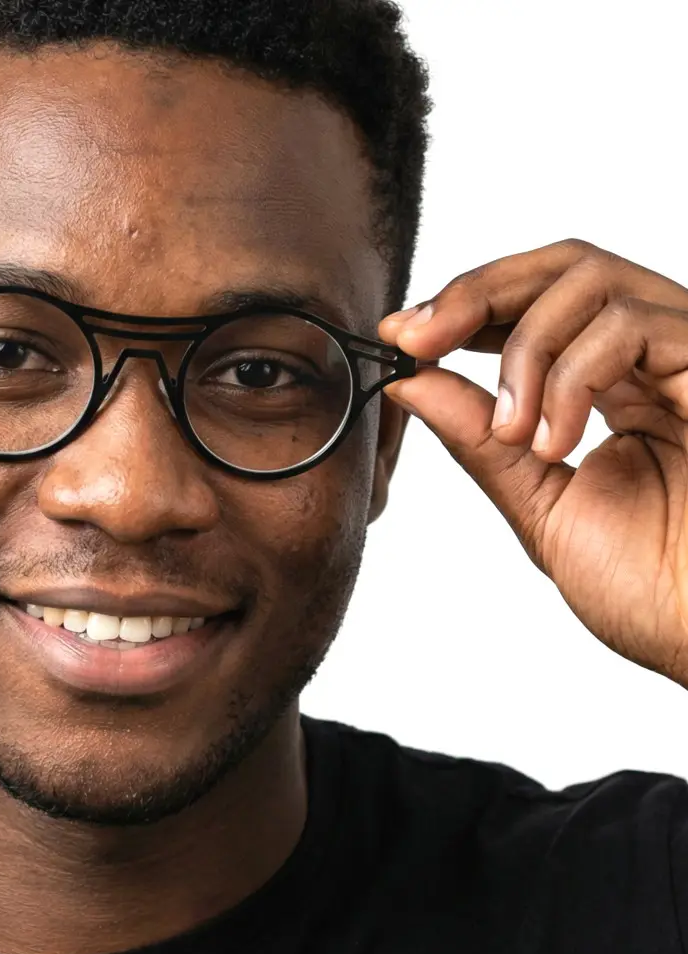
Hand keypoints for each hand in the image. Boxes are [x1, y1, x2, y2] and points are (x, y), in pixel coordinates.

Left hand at [377, 239, 687, 687]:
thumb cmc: (652, 587)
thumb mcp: (540, 503)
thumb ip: (481, 441)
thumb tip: (412, 383)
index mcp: (614, 387)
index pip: (535, 306)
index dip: (463, 307)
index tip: (400, 337)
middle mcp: (653, 359)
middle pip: (560, 265)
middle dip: (473, 293)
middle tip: (415, 339)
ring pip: (588, 278)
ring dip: (522, 351)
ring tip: (514, 433)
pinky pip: (631, 324)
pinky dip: (572, 376)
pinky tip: (557, 441)